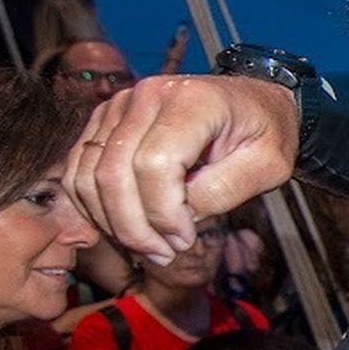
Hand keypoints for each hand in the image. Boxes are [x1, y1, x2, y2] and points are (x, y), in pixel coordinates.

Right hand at [66, 75, 299, 262]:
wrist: (255, 103)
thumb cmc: (266, 132)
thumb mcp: (269, 165)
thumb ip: (224, 191)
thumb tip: (178, 220)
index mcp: (191, 100)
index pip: (154, 164)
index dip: (163, 213)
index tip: (185, 240)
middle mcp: (146, 95)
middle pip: (113, 173)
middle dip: (134, 227)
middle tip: (164, 254)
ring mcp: (119, 106)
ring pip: (88, 174)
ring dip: (111, 222)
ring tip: (149, 247)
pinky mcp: (105, 121)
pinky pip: (79, 169)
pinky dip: (93, 206)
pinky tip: (124, 229)